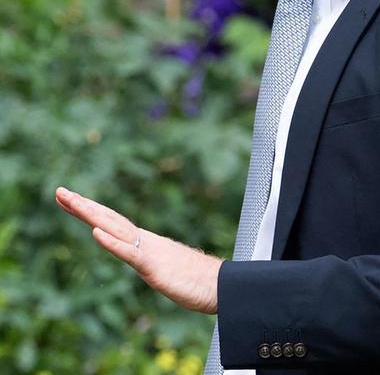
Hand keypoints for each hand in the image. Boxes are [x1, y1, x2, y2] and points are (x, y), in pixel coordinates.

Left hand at [55, 187, 221, 314]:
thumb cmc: (197, 281)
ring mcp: (149, 252)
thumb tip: (145, 258)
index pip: (112, 223)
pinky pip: (130, 253)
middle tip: (59, 191)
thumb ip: (153, 260)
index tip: (69, 199)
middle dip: (83, 205)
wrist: (222, 286)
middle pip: (109, 219)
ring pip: (116, 229)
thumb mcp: (166, 269)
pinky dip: (112, 243)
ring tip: (71, 202)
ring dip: (91, 215)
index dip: (90, 210)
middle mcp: (145, 241)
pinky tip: (96, 233)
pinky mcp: (154, 267)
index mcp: (145, 243)